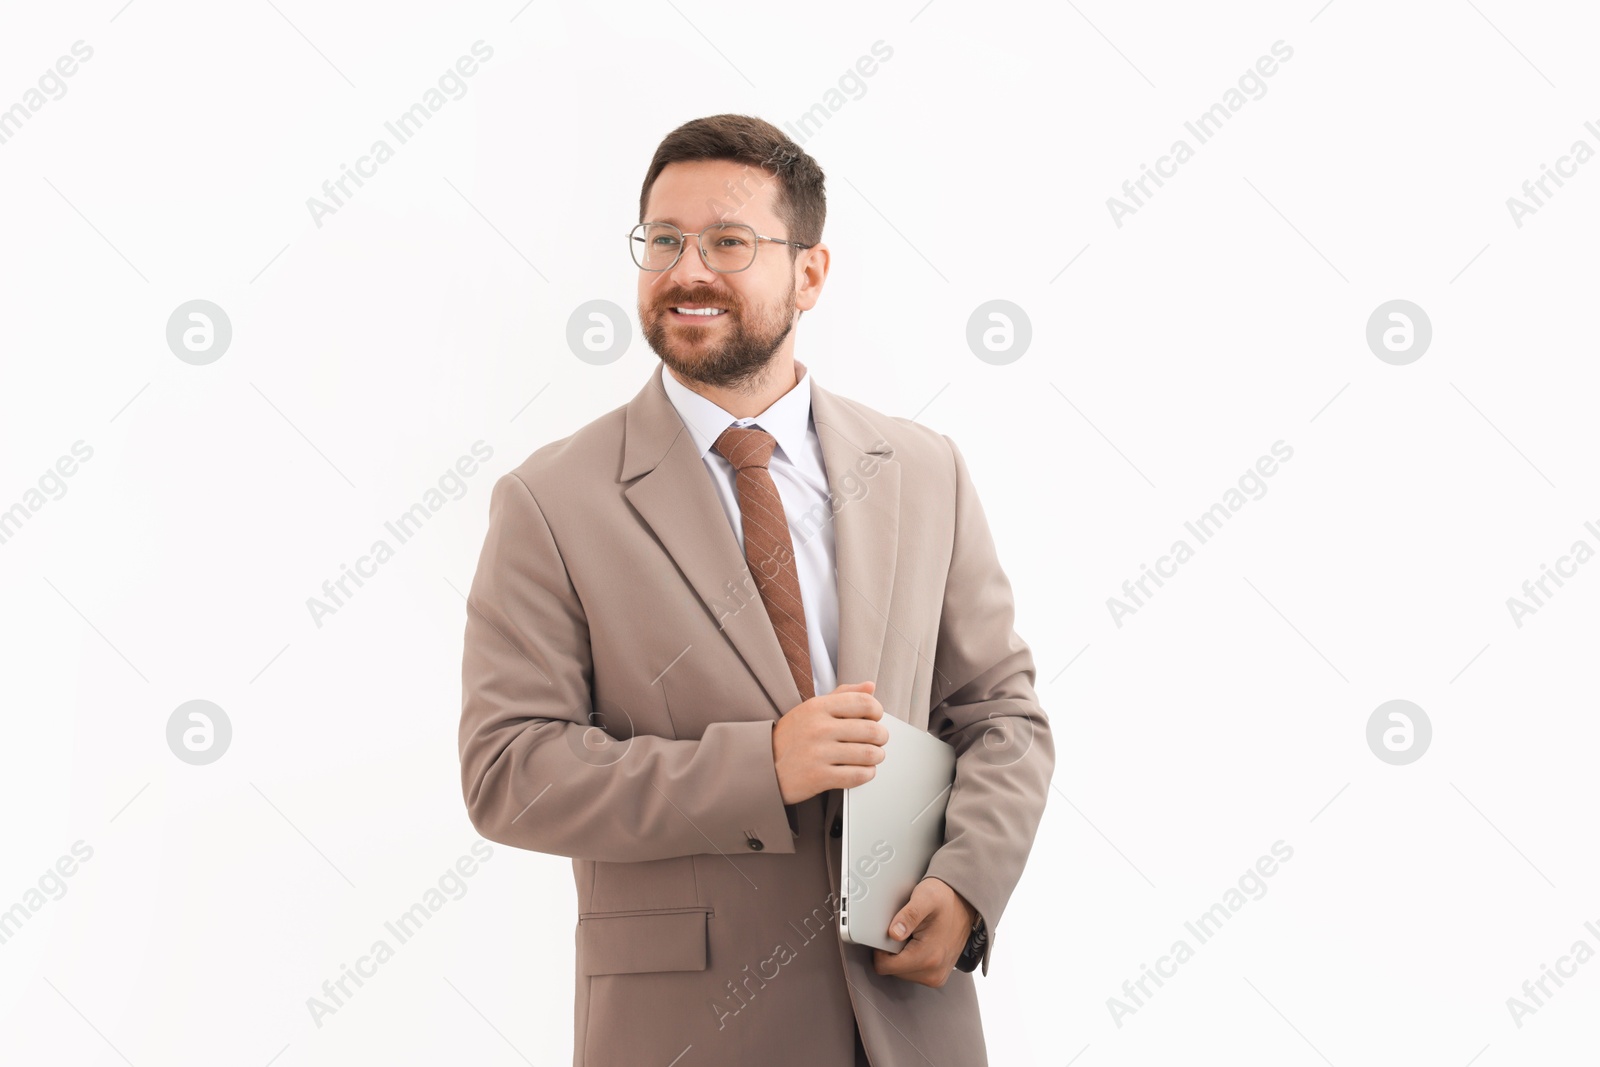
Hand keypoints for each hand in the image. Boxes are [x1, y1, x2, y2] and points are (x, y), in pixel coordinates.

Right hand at [770, 681, 887, 804]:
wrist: (763, 765)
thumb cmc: (792, 736)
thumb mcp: (812, 708)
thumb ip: (843, 695)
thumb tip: (870, 687)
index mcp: (818, 707)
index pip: (865, 703)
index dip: (877, 711)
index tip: (875, 718)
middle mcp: (819, 728)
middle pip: (872, 730)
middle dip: (881, 737)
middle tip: (878, 741)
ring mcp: (819, 754)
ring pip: (869, 755)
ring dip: (876, 757)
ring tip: (872, 756)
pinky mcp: (819, 777)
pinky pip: (858, 776)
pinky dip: (867, 774)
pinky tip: (862, 770)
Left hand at [871, 877, 977, 987]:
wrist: (965, 903)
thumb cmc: (945, 899)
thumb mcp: (925, 897)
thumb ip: (908, 915)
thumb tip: (893, 934)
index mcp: (928, 957)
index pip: (884, 966)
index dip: (880, 948)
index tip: (890, 932)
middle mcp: (934, 973)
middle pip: (892, 970)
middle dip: (893, 951)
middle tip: (906, 931)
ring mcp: (937, 977)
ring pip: (901, 972)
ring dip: (902, 955)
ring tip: (914, 935)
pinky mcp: (938, 976)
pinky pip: (912, 972)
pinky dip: (911, 958)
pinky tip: (919, 942)